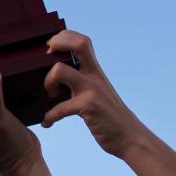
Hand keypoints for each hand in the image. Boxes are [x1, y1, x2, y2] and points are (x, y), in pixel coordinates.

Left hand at [39, 31, 145, 156]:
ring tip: (50, 94)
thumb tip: (59, 80)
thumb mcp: (98, 93)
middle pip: (78, 44)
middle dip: (56, 44)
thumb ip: (83, 83)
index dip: (64, 38)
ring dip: (48, 81)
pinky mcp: (89, 106)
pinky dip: (50, 117)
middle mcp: (95, 76)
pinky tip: (47, 123)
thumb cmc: (109, 117)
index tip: (50, 50)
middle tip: (45, 61)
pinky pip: (60, 108)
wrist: (130, 137)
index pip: (82, 41)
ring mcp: (92, 90)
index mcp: (95, 72)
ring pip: (60, 70)